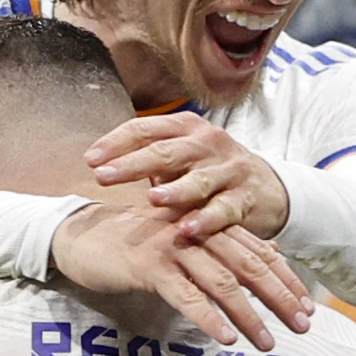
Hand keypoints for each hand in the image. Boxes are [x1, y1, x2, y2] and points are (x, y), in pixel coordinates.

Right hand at [51, 198, 312, 351]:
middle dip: (279, 298)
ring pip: (221, 282)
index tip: (307, 308)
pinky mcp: (148, 265)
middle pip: (249, 265)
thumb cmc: (134, 246)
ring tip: (267, 342)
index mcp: (207, 225)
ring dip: (248, 315)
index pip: (259, 251)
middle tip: (302, 327)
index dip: (286, 280)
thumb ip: (218, 253)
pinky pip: (185, 294)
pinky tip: (225, 338)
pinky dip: (207, 317)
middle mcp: (195, 230)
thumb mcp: (181, 246)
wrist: (80, 236)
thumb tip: (264, 267)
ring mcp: (173, 245)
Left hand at [87, 111, 292, 240]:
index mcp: (185, 127)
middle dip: (132, 164)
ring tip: (153, 199)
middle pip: (165, 152)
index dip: (116, 143)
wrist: (265, 186)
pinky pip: (223, 209)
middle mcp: (207, 143)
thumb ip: (146, 156)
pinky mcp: (244, 197)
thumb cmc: (208, 171)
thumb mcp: (179, 156)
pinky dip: (205, 219)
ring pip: (198, 180)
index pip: (145, 129)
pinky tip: (187, 229)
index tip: (90, 160)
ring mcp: (228, 169)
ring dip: (175, 190)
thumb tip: (96, 162)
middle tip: (104, 176)